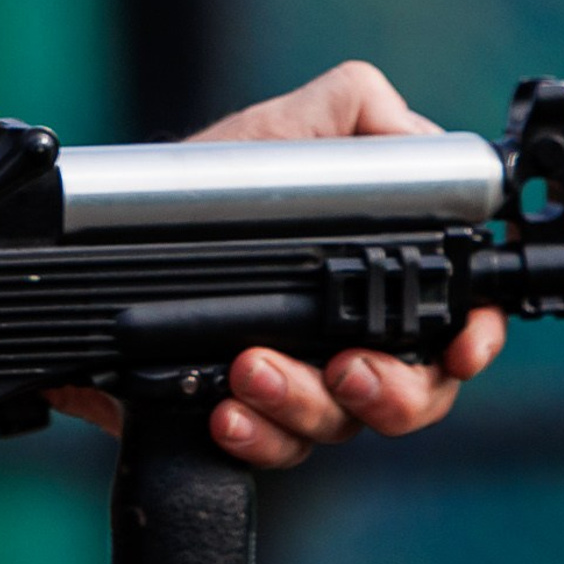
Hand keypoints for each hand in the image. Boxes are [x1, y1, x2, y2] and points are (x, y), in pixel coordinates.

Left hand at [81, 59, 503, 468]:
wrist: (94, 241)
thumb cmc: (199, 187)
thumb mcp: (277, 131)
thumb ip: (351, 113)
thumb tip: (415, 135)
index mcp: (371, 285)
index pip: (451, 329)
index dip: (469, 344)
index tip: (461, 349)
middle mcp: (342, 344)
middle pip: (410, 397)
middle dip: (390, 391)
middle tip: (346, 368)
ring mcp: (291, 387)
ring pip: (334, 427)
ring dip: (302, 405)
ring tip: (251, 369)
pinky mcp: (235, 418)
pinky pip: (265, 450)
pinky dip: (253, 438)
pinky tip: (222, 412)